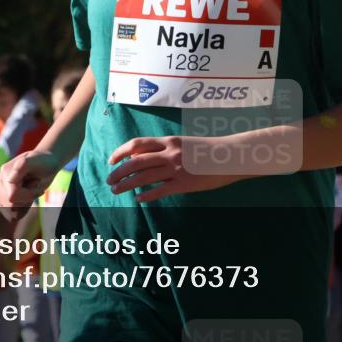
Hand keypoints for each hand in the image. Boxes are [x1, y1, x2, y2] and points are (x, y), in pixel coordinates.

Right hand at [0, 151, 63, 220]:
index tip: (37, 183)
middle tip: (35, 185)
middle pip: (11, 206)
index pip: (12, 197)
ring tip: (32, 190)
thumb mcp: (35, 161)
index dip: (28, 195)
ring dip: (26, 204)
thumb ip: (22, 167)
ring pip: (10, 212)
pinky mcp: (2, 198)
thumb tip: (10, 180)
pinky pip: (10, 214)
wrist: (45, 163)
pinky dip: (23, 209)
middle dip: (27, 200)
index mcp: (5, 172)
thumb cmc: (42, 162)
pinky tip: (29, 198)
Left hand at [107, 136, 241, 202]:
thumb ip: (166, 149)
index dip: (121, 152)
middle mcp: (170, 153)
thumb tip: (145, 157)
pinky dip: (146, 196)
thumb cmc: (208, 150)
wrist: (231, 156)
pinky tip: (139, 200)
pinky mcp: (184, 183)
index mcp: (169, 141)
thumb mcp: (185, 144)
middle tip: (109, 180)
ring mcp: (176, 169)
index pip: (137, 144)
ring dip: (127, 185)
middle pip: (135, 162)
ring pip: (143, 177)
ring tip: (117, 191)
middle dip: (119, 172)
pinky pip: (159, 191)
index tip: (112, 161)